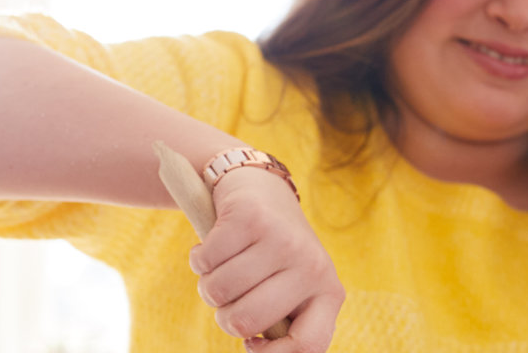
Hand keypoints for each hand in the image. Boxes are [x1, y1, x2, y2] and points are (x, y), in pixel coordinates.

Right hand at [189, 168, 343, 351]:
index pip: (309, 346)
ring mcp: (282, 240)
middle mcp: (312, 265)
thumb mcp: (290, 289)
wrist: (262, 191)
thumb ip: (283, 321)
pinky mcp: (250, 217)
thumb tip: (260, 351)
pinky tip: (214, 245)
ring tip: (225, 266)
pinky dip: (199, 258)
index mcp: (328, 291)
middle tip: (233, 294)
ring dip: (210, 284)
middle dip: (225, 315)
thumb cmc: (272, 255)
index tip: (251, 344)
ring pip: (219, 291)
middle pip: (245, 321)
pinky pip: (204, 261)